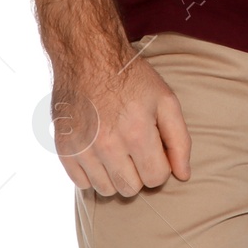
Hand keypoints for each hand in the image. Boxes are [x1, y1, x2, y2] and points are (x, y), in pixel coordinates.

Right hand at [51, 47, 191, 195]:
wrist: (88, 58)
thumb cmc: (132, 78)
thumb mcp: (165, 100)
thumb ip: (179, 140)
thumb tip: (183, 175)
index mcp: (137, 132)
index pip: (156, 178)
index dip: (162, 166)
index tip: (157, 151)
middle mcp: (107, 146)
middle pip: (131, 189)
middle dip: (140, 173)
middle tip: (138, 150)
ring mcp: (82, 149)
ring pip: (106, 190)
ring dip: (116, 176)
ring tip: (119, 151)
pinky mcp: (63, 150)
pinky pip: (81, 184)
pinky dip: (93, 174)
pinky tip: (100, 152)